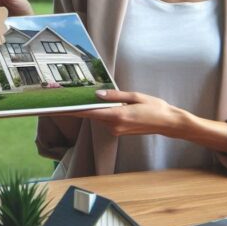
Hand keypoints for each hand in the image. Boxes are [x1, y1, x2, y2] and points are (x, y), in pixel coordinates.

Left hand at [65, 89, 183, 136]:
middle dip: (80, 106)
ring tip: (88, 96)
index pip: (89, 113)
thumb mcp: (135, 96)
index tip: (58, 109)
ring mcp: (116, 130)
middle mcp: (114, 126)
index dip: (72, 110)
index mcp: (117, 116)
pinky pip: (106, 119)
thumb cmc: (155, 107)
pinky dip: (103, 112)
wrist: (168, 123)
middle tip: (64, 98)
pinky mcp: (118, 130)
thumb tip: (96, 94)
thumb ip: (115, 95)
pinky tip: (106, 104)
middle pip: (92, 114)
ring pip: (99, 116)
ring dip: (95, 108)